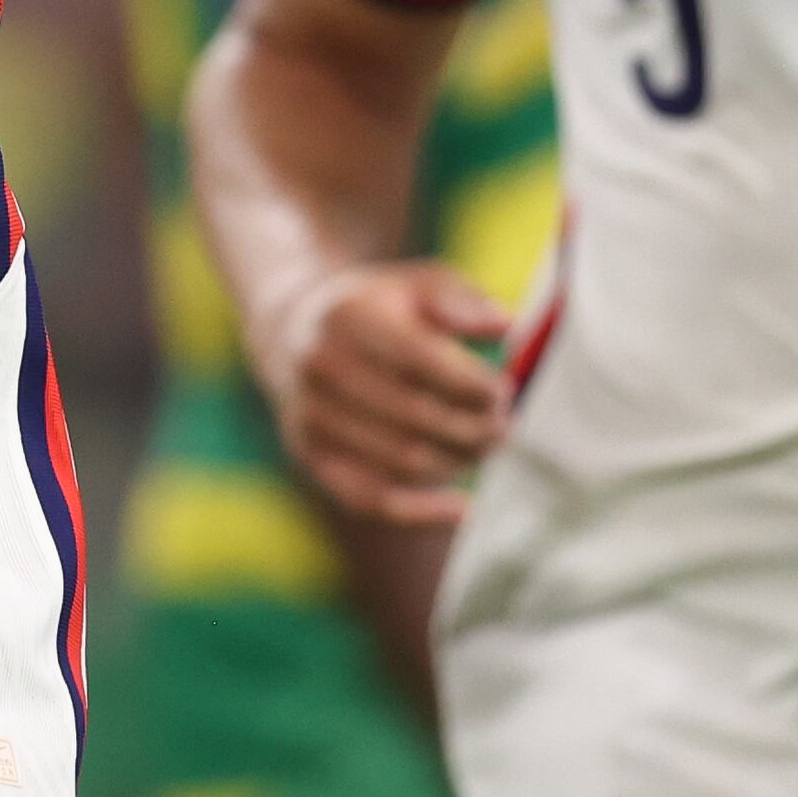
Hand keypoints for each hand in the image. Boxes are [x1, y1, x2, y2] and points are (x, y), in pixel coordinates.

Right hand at [258, 259, 512, 527]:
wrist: (293, 331)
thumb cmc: (376, 309)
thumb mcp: (415, 285)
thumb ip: (461, 301)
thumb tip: (504, 328)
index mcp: (350, 317)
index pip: (424, 361)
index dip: (474, 385)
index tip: (503, 391)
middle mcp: (322, 367)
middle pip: (415, 417)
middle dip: (473, 429)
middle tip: (504, 427)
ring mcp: (311, 416)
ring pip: (401, 461)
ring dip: (457, 462)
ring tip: (483, 449)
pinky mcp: (309, 454)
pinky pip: (371, 499)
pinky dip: (422, 511)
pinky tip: (463, 508)